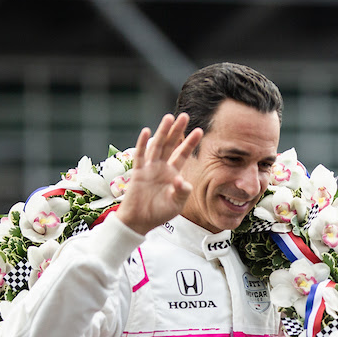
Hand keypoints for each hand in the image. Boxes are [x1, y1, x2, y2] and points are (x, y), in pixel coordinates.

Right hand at [116, 113, 203, 234]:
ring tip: (168, 117)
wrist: (140, 221)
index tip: (199, 130)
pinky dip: (143, 144)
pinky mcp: (137, 173)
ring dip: (162, 132)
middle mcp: (161, 167)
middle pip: (170, 145)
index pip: (182, 154)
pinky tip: (146, 132)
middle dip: (177, 130)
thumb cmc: (159, 213)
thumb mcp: (176, 204)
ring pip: (156, 146)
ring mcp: (149, 168)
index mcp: (172, 173)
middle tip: (184, 115)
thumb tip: (181, 179)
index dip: (190, 142)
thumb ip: (182, 191)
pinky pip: (140, 156)